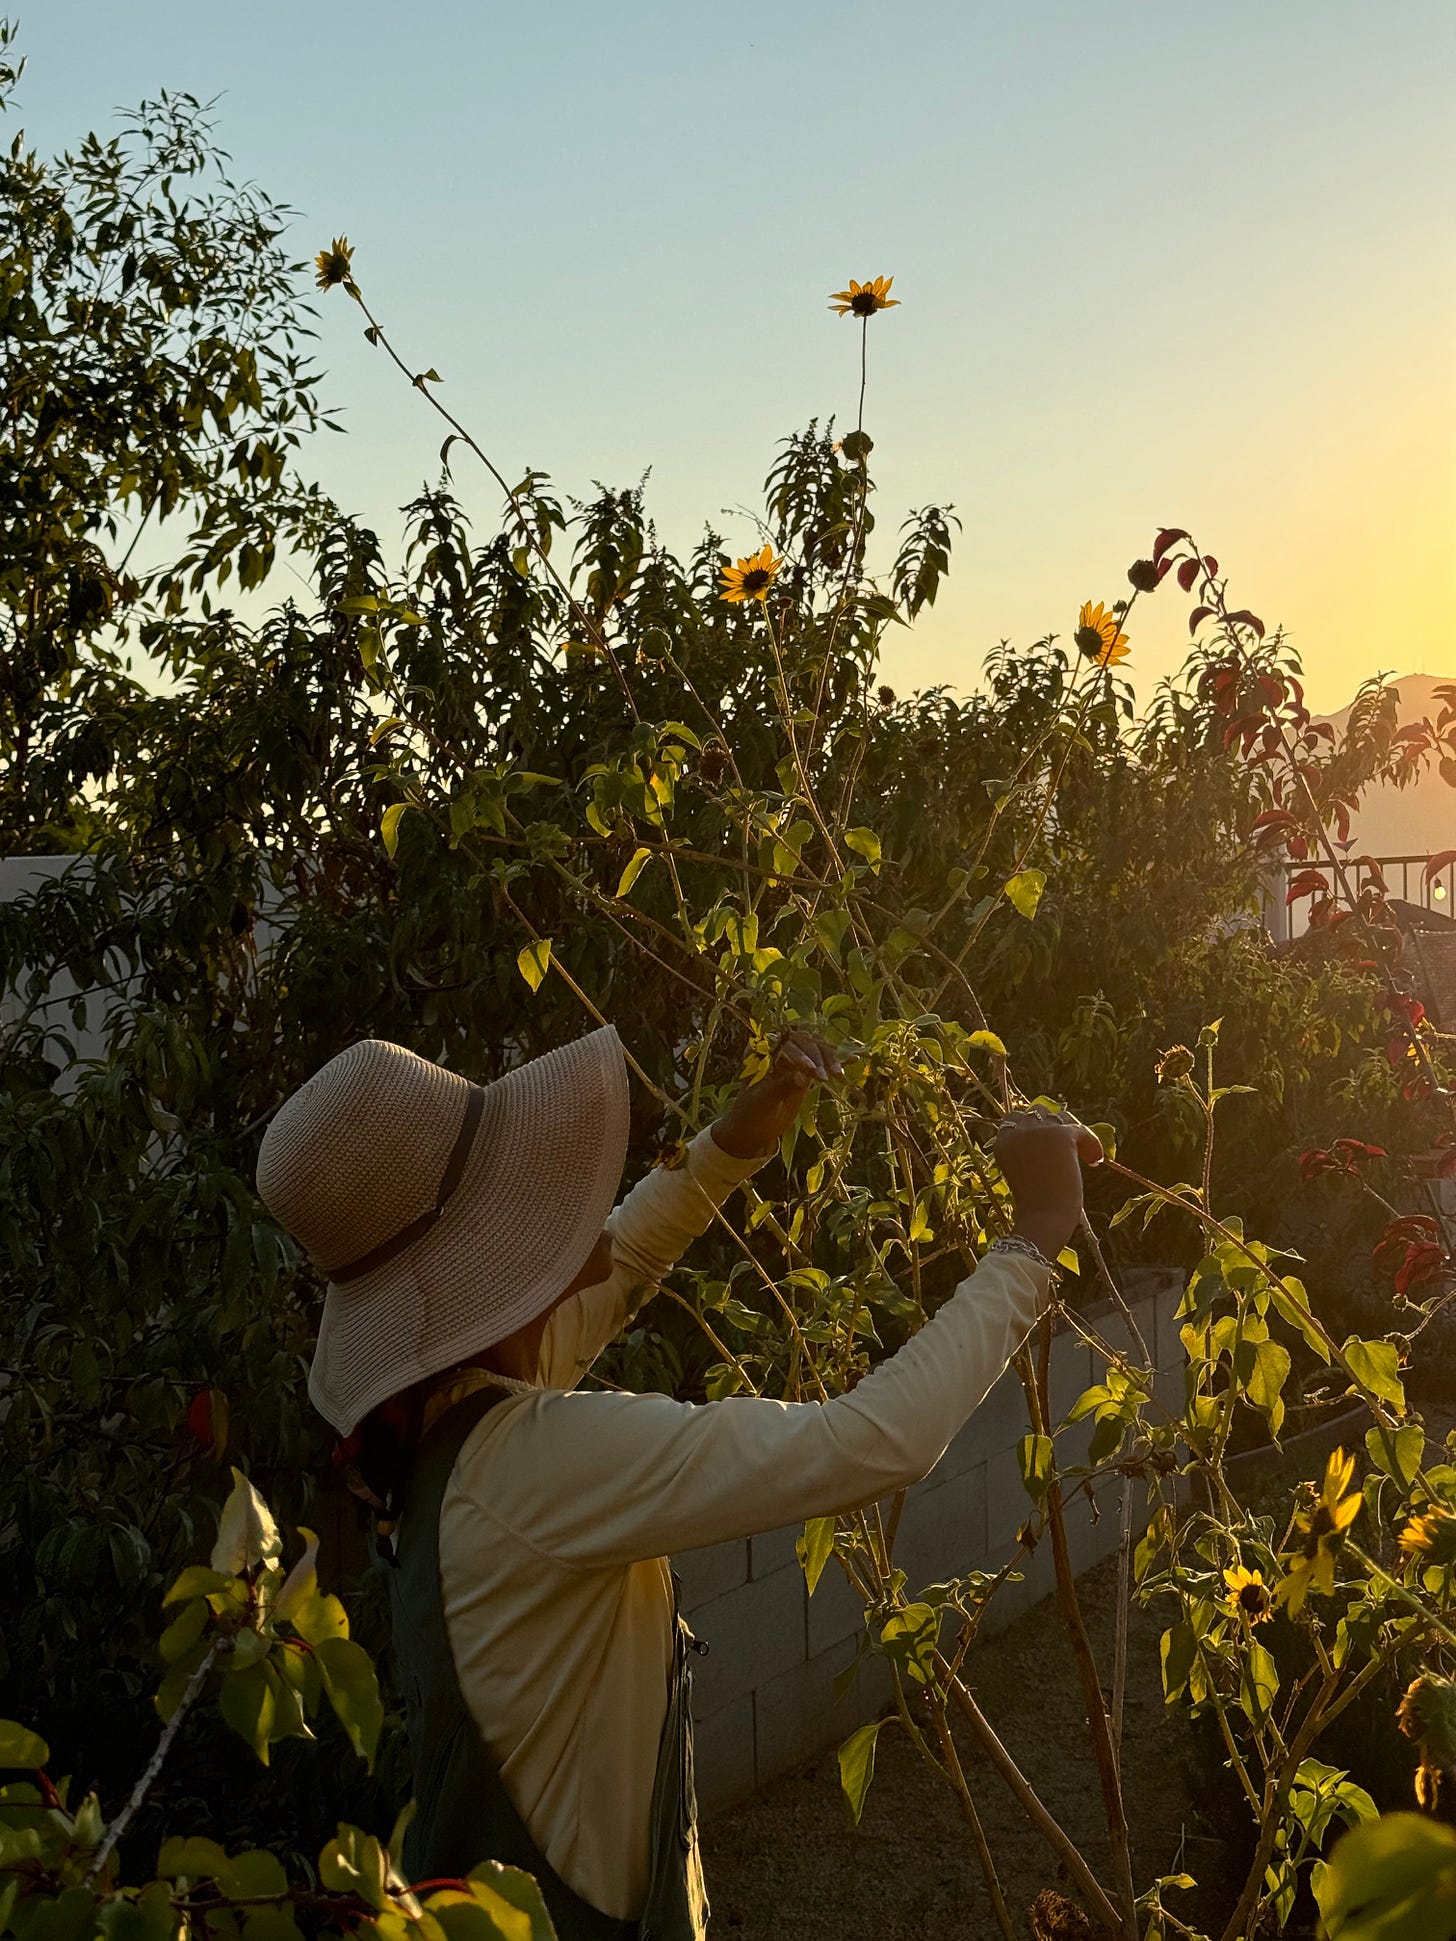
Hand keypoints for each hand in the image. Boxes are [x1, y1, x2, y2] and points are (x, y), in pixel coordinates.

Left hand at [710, 1030, 843, 1159]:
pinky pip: (823, 1061)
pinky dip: (836, 1061)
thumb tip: (802, 1077)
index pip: (783, 1043)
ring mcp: (793, 1058)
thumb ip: (781, 1087)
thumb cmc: (752, 1113)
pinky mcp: (806, 1069)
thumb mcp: (763, 1101)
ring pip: (816, 1049)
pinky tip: (853, 1059)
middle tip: (829, 1075)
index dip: (799, 1053)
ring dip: (830, 1058)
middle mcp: (777, 1049)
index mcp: (761, 1051)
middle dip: (818, 1056)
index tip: (810, 1070)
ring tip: (839, 1074)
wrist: (754, 1128)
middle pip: (803, 1042)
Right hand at [994, 1105, 1103, 1263]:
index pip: (1017, 1118)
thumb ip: (1030, 1150)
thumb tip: (1057, 1130)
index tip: (1050, 1144)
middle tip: (1068, 1147)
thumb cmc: (1035, 1206)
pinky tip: (1094, 1161)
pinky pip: (1082, 1130)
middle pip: (1038, 1111)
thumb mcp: (1024, 1172)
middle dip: (1054, 1126)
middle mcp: (1016, 1132)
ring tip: (1084, 1156)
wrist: (1043, 1220)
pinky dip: (1092, 1144)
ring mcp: (1037, 1132)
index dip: (1036, 1127)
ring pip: (1061, 1117)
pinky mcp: (1060, 1136)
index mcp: (1002, 1142)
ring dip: (1073, 1133)